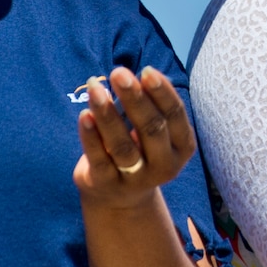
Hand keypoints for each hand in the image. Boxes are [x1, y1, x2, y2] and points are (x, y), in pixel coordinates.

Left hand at [74, 66, 197, 209]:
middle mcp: (164, 165)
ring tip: (95, 88)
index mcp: (181, 147)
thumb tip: (130, 77)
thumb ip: (146, 106)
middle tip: (118, 72)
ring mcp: (136, 179)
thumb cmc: (139, 148)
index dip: (162, 92)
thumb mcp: (151, 130)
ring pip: (122, 145)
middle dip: (135, 98)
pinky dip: (91, 136)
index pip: (174, 115)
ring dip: (107, 114)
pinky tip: (84, 115)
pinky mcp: (108, 185)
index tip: (146, 71)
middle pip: (151, 129)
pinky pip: (99, 159)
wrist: (120, 195)